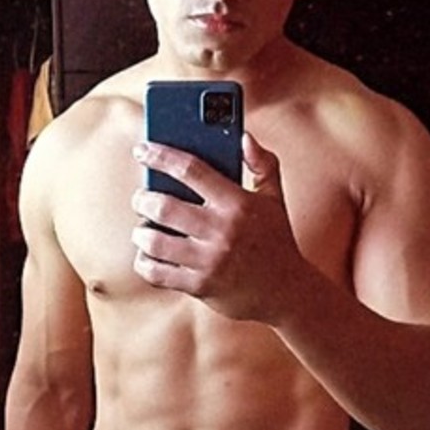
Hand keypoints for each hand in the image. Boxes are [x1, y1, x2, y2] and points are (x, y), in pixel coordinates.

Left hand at [130, 131, 301, 322]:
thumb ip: (263, 164)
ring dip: (141, 232)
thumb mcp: (275, 199)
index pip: (191, 170)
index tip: (142, 150)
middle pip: (164, 205)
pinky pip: (157, 273)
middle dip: (143, 199)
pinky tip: (147, 256)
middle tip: (141, 198)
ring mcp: (210, 260)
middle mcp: (222, 230)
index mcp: (238, 203)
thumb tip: (244, 137)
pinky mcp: (201, 286)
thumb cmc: (276, 240)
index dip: (161, 156)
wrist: (289, 292)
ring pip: (155, 241)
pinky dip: (144, 263)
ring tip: (143, 228)